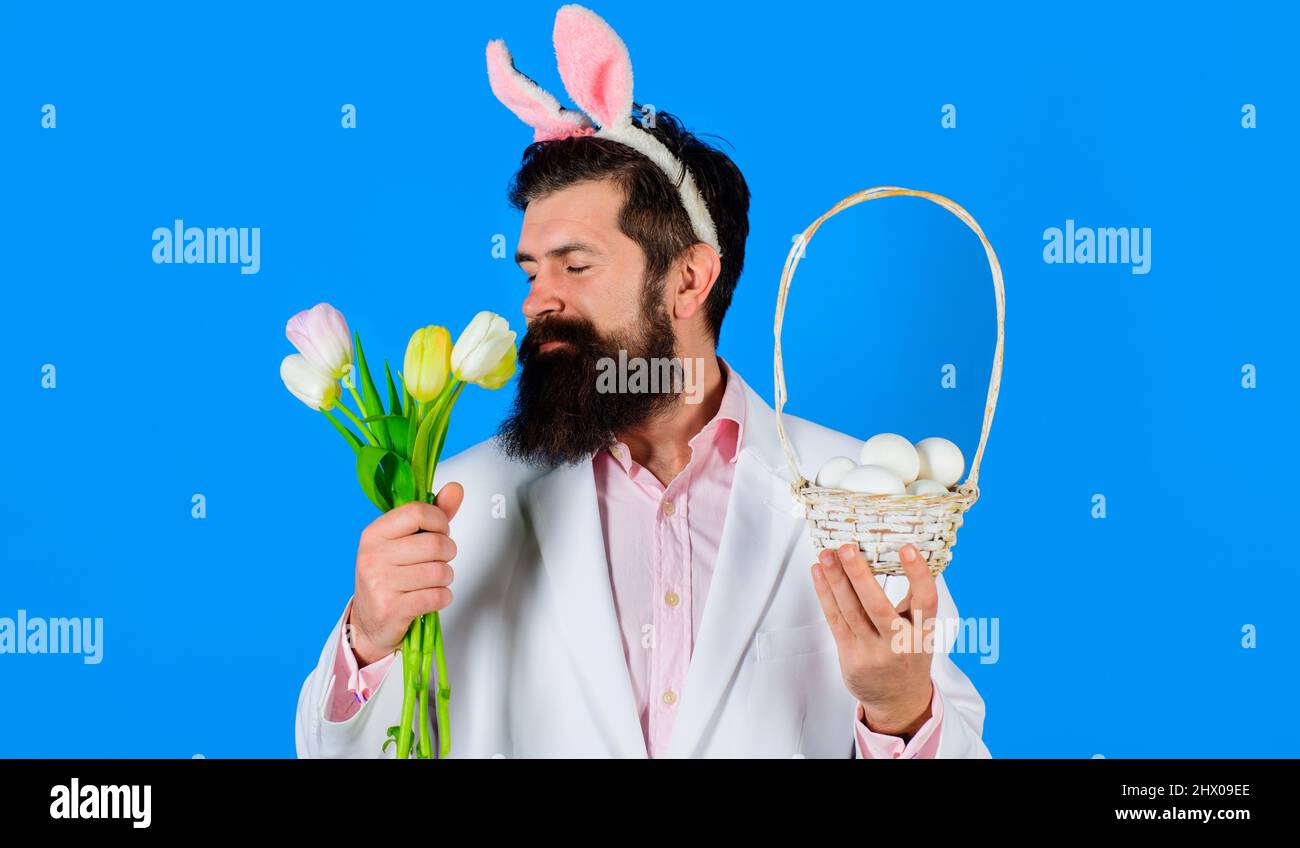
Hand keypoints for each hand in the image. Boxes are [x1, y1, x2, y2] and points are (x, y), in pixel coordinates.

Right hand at [347, 483, 463, 665]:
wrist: (368, 622)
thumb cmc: (389, 576)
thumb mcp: (404, 542)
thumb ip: (433, 515)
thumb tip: (456, 489)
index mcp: (374, 533)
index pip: (417, 512)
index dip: (439, 521)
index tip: (440, 531)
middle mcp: (373, 556)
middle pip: (434, 544)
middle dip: (448, 553)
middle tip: (440, 559)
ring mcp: (380, 583)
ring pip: (439, 571)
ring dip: (445, 577)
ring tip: (433, 580)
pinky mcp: (391, 609)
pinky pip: (436, 596)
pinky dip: (443, 597)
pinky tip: (431, 597)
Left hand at [810, 542, 937, 736]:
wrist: (898, 700)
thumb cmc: (908, 654)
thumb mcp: (921, 630)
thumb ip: (912, 600)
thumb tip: (897, 557)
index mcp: (923, 632)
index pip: (926, 600)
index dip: (918, 573)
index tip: (906, 547)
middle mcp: (900, 643)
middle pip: (877, 606)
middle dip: (859, 575)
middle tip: (847, 548)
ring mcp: (873, 652)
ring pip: (850, 611)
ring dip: (835, 580)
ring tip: (826, 555)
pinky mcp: (851, 656)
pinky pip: (835, 620)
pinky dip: (825, 595)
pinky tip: (819, 575)